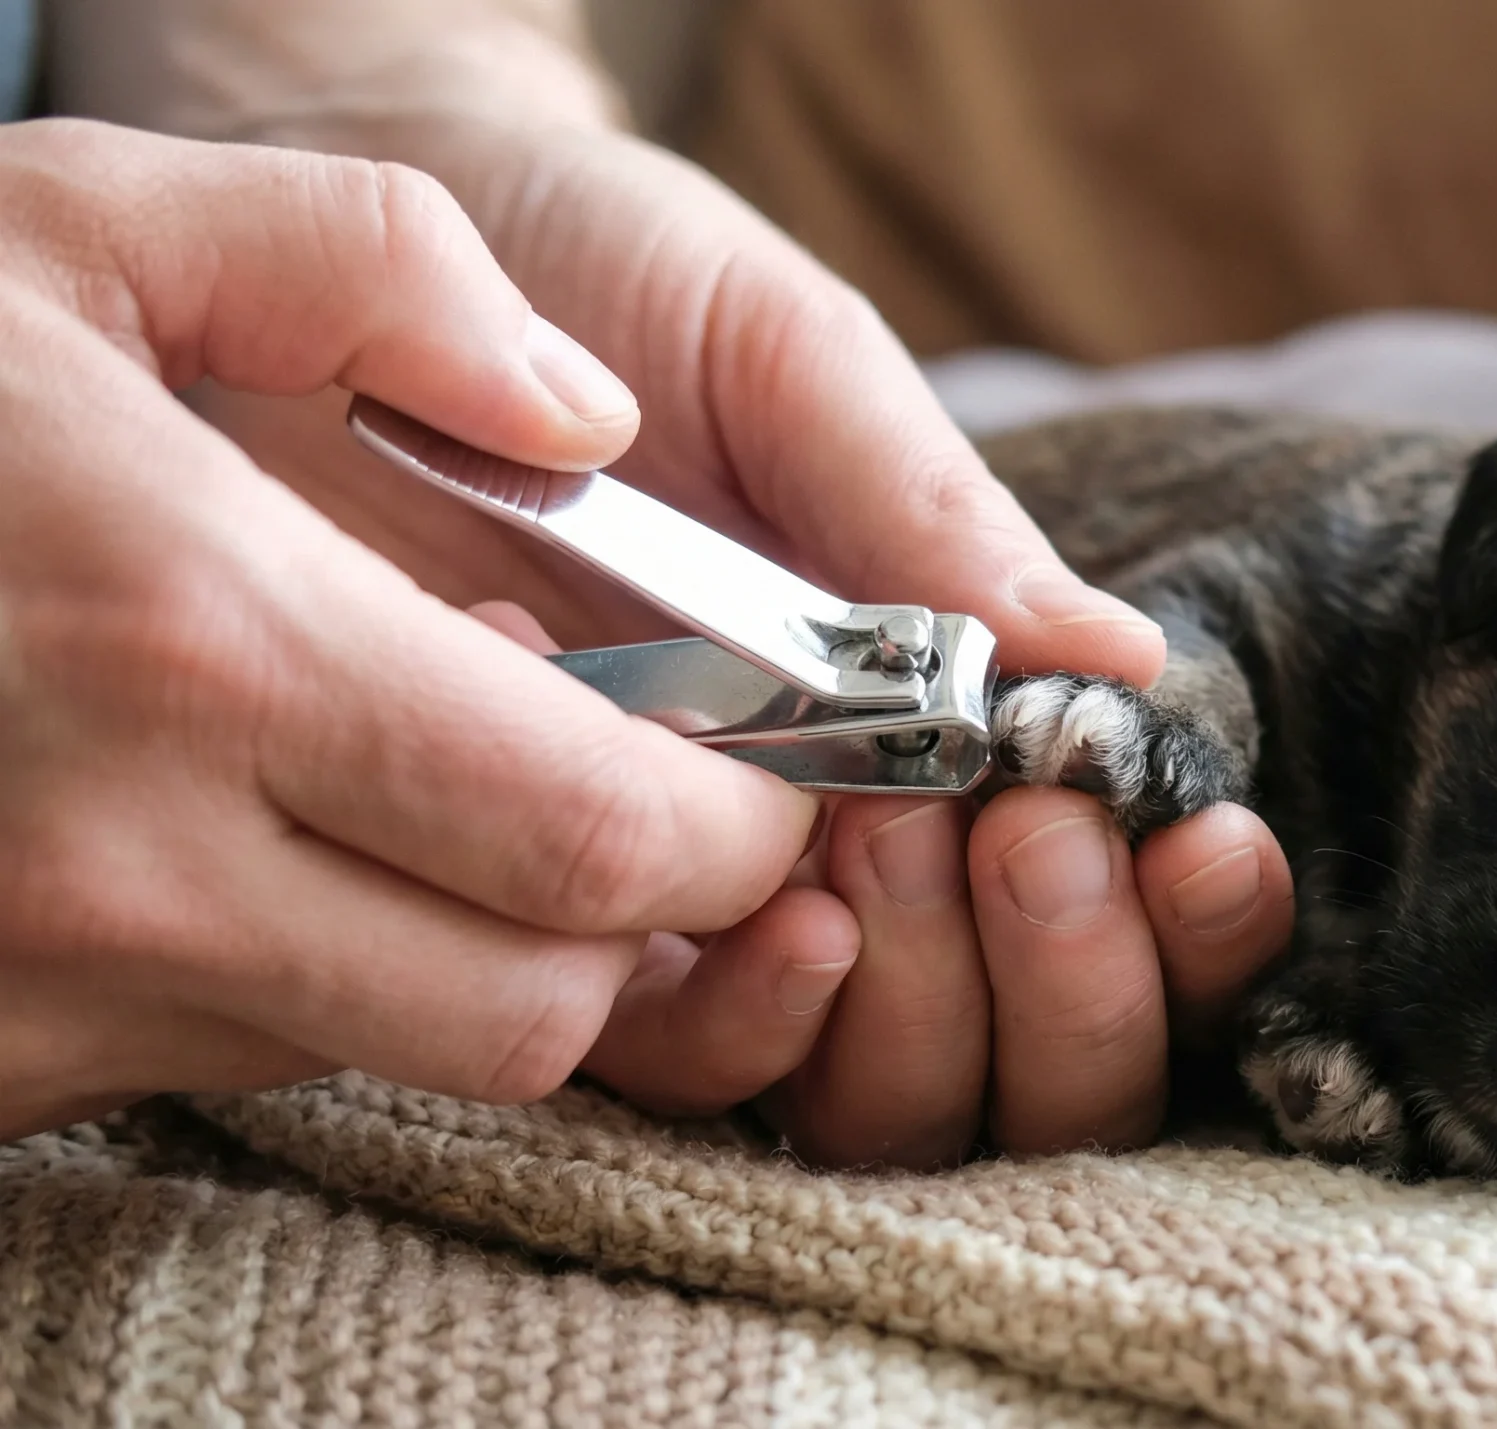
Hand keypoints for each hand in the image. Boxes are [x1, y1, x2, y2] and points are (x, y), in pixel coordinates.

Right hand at [0, 119, 818, 1139]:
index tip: (762, 766)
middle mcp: (129, 865)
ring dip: (487, 942)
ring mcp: (45, 989)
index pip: (597, 841)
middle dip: (646, 919)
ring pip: (405, 1052)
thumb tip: (587, 418)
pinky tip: (276, 828)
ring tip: (432, 778)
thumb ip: (372, 265)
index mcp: (199, 644)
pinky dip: (328, 969)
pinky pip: (250, 1058)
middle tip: (654, 803)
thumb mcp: (80, 227)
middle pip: (534, 1007)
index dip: (739, 824)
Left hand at [192, 115, 1297, 1166]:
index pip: (1120, 889)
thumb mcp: (786, 360)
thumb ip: (931, 515)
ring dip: (916, 1006)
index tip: (1189, 849)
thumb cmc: (604, 282)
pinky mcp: (533, 924)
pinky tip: (696, 854)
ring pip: (869, 1085)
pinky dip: (727, 1003)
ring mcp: (698, 895)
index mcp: (949, 710)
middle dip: (1065, 980)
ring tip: (879, 847)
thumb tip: (1125, 665)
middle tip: (1023, 837)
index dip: (1183, 920)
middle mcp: (845, 836)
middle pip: (1019, 1042)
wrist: (347, 263)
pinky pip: (662, 1053)